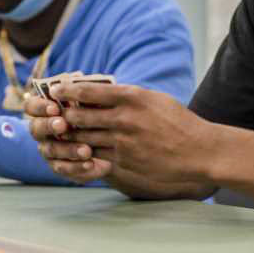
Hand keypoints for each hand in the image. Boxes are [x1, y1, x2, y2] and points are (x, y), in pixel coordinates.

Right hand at [25, 94, 113, 182]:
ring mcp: (48, 149)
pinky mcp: (59, 166)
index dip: (39, 106)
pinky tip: (90, 164)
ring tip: (87, 150)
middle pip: (35, 127)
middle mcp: (42, 129)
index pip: (31, 105)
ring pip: (50, 150)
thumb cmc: (96, 113)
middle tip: (63, 125)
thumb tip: (75, 78)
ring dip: (68, 149)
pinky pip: (62, 168)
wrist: (112, 142)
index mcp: (44, 109)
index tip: (55, 107)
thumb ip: (81, 90)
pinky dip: (76, 166)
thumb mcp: (92, 100)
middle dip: (49, 125)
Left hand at [44, 83, 216, 183]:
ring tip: (59, 132)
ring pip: (83, 137)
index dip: (67, 90)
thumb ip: (126, 95)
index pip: (89, 90)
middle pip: (80, 115)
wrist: (199, 152)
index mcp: (131, 97)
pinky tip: (77, 150)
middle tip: (53, 113)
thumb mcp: (153, 99)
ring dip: (69, 135)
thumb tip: (97, 91)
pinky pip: (94, 156)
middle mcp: (124, 118)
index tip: (55, 90)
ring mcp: (122, 142)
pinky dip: (82, 153)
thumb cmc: (177, 121)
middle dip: (63, 115)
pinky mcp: (123, 162)